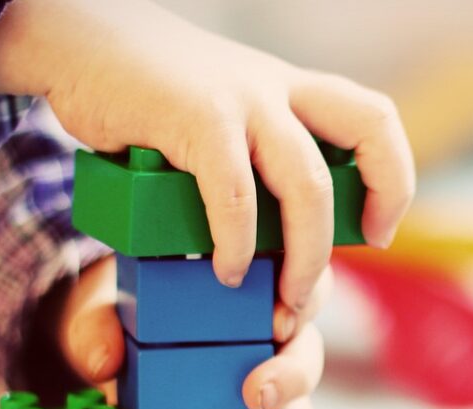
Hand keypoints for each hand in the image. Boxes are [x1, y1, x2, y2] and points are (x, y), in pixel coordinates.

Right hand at [0, 0, 413, 322]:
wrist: (79, 44)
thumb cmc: (149, 99)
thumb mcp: (222, 118)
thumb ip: (253, 160)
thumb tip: (272, 243)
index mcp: (291, 91)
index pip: (375, 120)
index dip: (393, 176)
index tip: (378, 231)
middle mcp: (278, 89)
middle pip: (370, 130)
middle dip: (379, 203)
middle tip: (344, 264)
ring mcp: (242, 100)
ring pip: (308, 184)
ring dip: (306, 255)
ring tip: (284, 299)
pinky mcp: (196, 118)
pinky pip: (235, 195)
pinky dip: (236, 243)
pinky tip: (224, 270)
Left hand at [56, 256, 328, 408]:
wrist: (111, 356)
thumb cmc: (125, 317)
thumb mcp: (106, 310)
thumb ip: (98, 326)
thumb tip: (103, 361)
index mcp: (252, 289)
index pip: (301, 284)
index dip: (305, 300)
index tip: (278, 322)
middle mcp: (271, 336)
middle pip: (307, 349)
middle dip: (293, 373)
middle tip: (258, 392)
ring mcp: (269, 383)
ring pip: (302, 404)